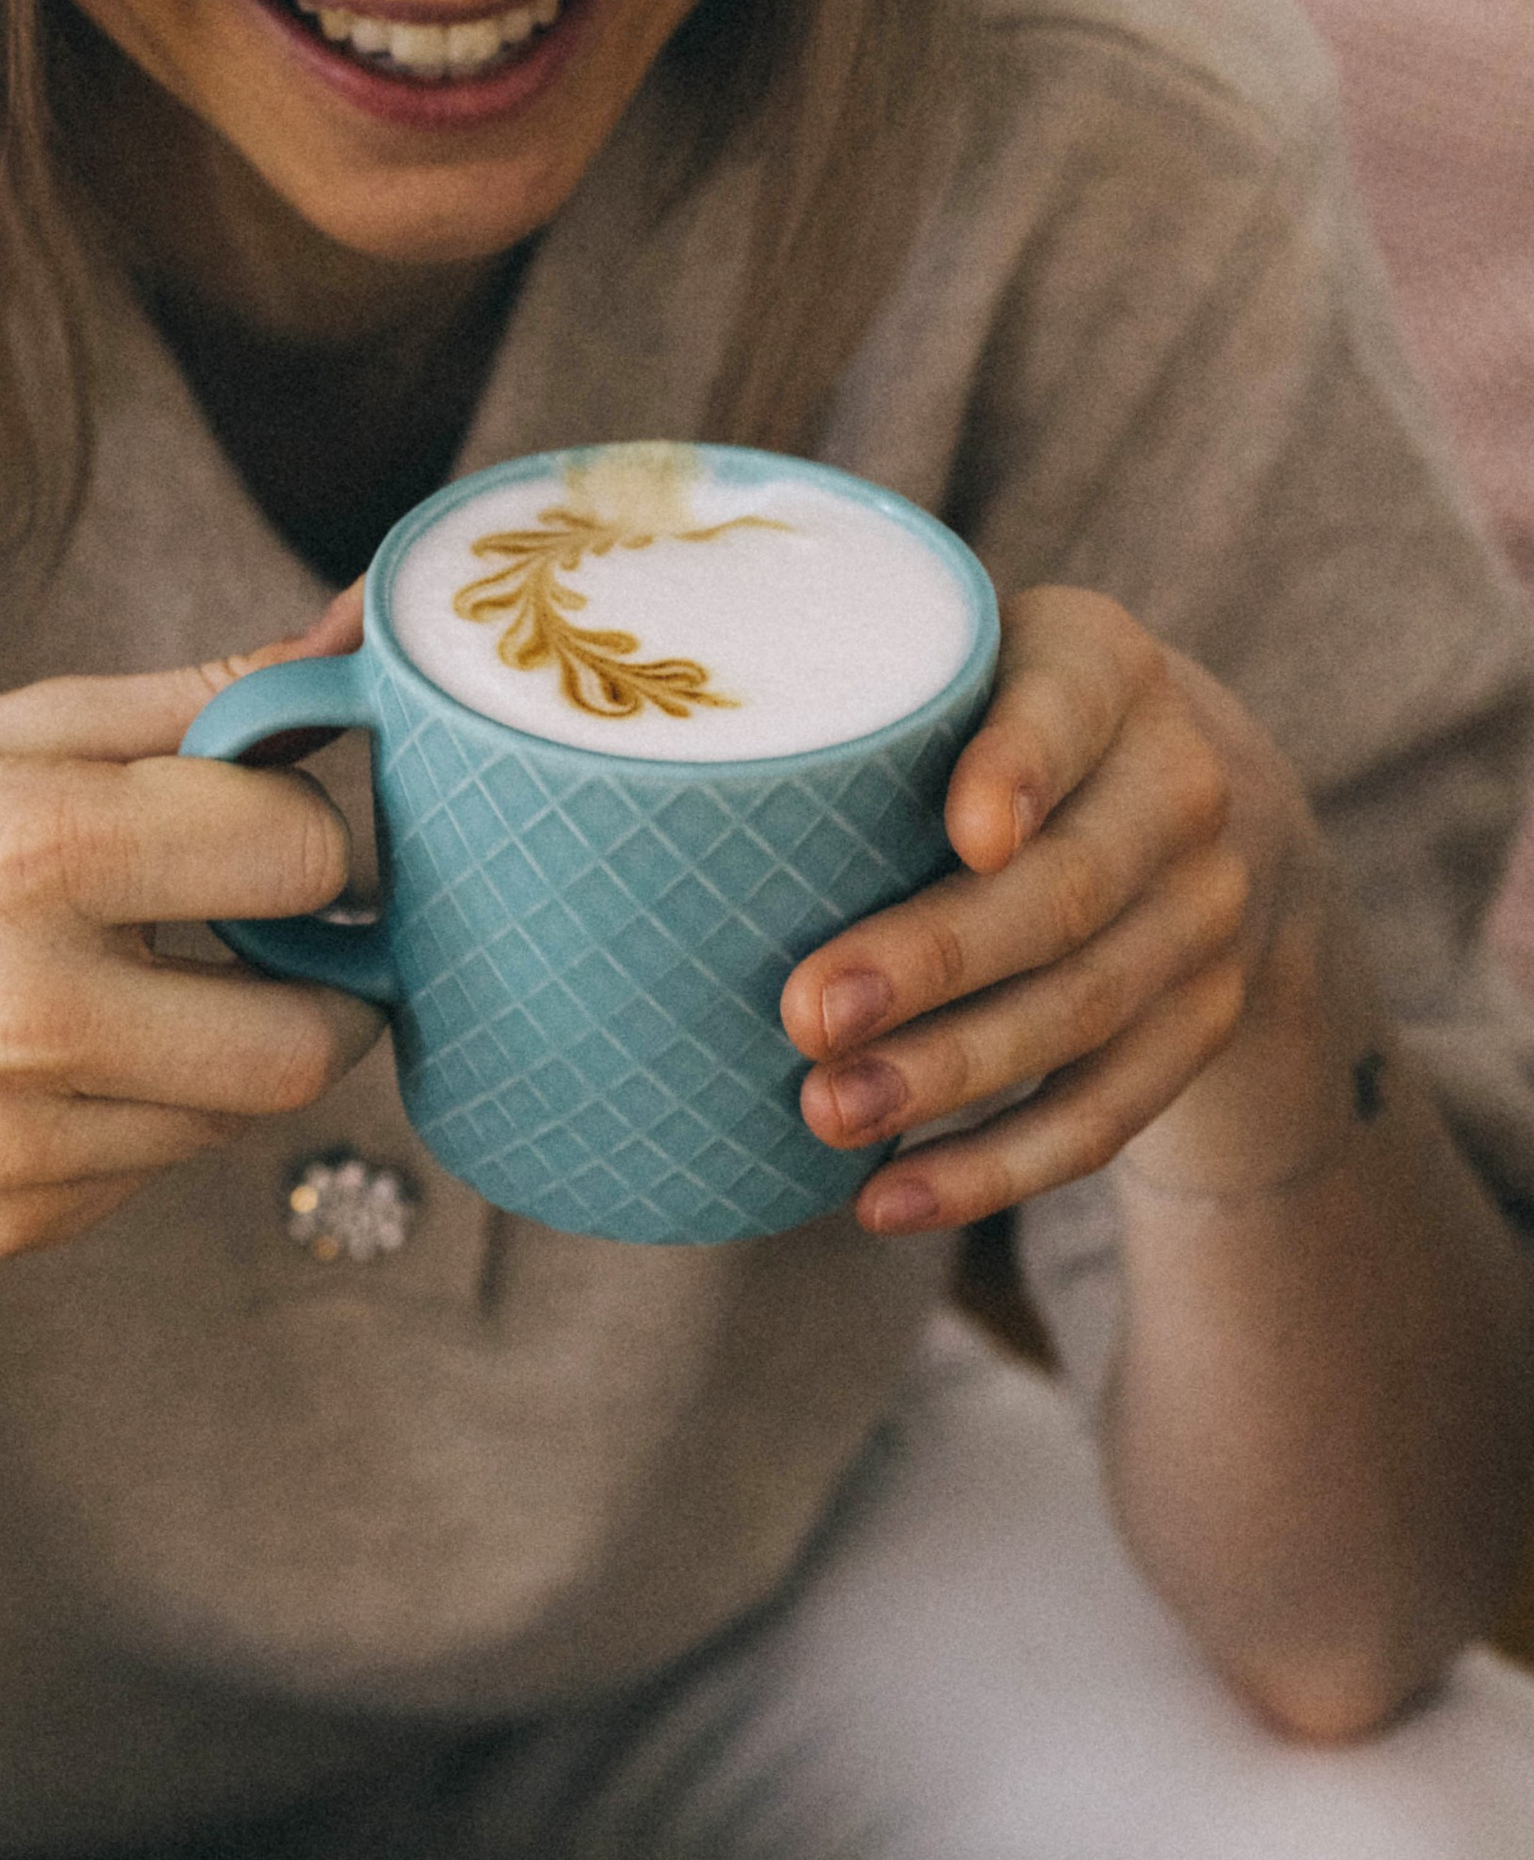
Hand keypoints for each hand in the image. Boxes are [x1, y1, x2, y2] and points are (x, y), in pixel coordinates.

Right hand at [0, 612, 382, 1270]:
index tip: (256, 821)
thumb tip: (355, 632)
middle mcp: (21, 1007)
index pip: (301, 852)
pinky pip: (159, 1166)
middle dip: (319, 976)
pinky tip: (37, 1061)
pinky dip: (139, 1109)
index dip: (300, 830)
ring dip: (224, 1042)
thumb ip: (183, 701)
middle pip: (315, 1035)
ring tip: (110, 980)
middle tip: (254, 928)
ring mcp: (12, 1140)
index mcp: (20, 845)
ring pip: (245, 1110)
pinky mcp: (7, 1226)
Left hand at [779, 585, 1343, 1234]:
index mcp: (1105, 670)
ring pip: (1082, 1011)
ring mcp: (1201, 919)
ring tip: (825, 1112)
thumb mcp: (960, 658)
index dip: (1023, 766)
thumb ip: (852, 676)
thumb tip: (656, 735)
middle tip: (806, 1012)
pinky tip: (888, 1201)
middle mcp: (1178, 790)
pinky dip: (995, 1169)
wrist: (1192, 805)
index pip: (1072, 707)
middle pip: (1068, 889)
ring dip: (949, 1075)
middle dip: (937, 960)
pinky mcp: (1196, 1025)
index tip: (966, 831)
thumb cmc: (997, 716)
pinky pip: (1105, 1115)